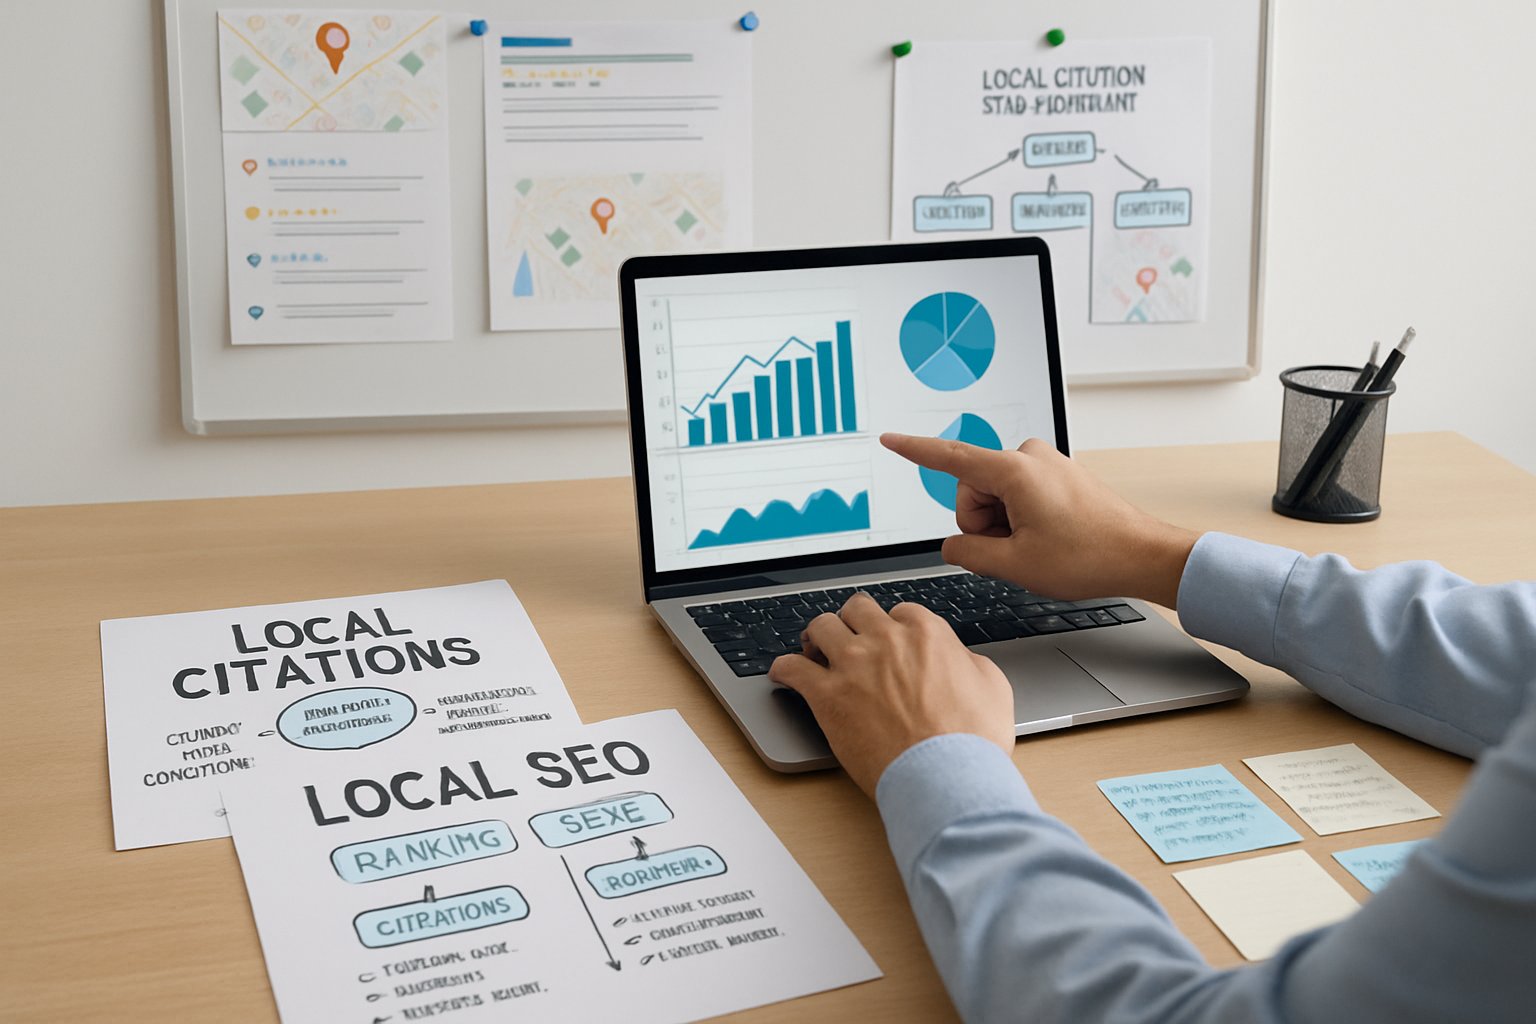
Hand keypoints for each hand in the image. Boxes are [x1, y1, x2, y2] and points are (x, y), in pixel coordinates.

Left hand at [768, 593, 1014, 797]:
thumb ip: (967, 661)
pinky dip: (784, 669)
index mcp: (926, 633)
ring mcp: (853, 664)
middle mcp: (886, 639)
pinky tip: (783, 674)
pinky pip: (791, 668)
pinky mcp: (827, 695)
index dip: (893, 628)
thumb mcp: (992, 686)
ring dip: (818, 636)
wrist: (947, 775)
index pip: (900, 612)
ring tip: (814, 650)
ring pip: (821, 626)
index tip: (888, 641)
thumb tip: (956, 658)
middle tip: (849, 638)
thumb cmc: (973, 740)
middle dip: (853, 621)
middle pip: (857, 609)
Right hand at [881, 433, 1198, 607]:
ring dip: (1005, 527)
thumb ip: (968, 553)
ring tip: (1040, 546)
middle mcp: (1029, 458)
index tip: (890, 439)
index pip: (949, 457)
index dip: (915, 450)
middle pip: (973, 492)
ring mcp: (1045, 464)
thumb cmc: (1089, 556)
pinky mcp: (1056, 475)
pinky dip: (1023, 521)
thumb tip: (953, 545)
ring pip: (995, 498)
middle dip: (984, 525)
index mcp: (1015, 471)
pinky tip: (1050, 539)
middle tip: (1018, 550)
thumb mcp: (1015, 565)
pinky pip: (1018, 497)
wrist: (1141, 555)